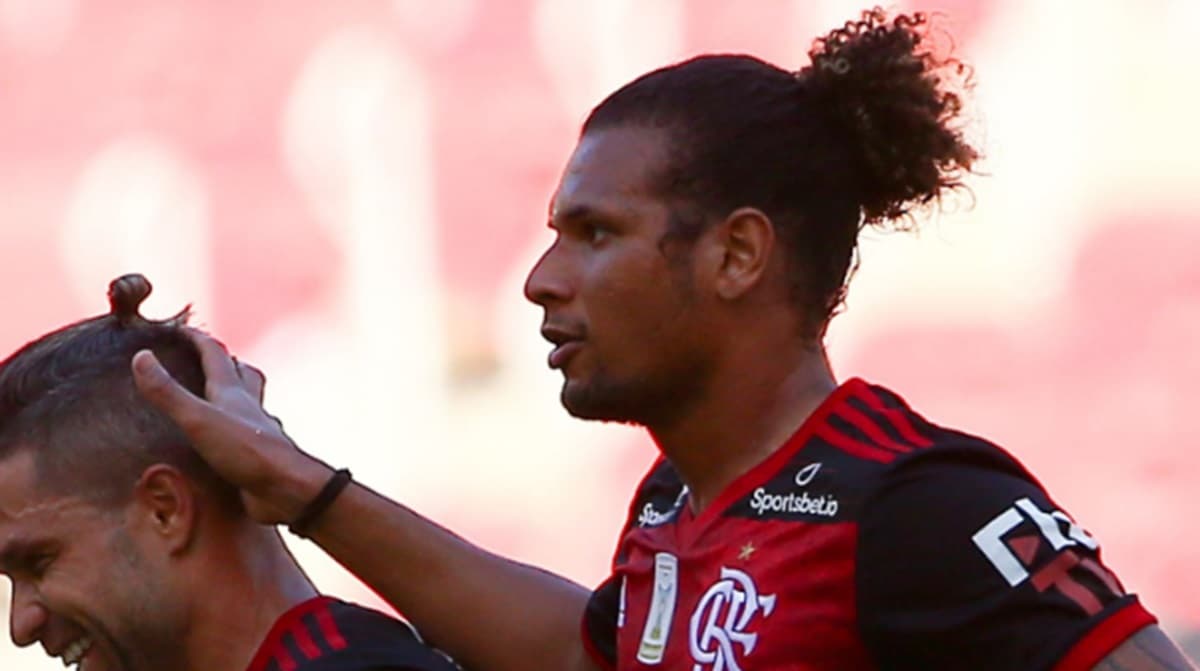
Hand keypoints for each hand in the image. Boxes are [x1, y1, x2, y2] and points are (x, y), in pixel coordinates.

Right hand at [132, 329, 329, 524]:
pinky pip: (244, 432)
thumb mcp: (199, 420)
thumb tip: (142, 356)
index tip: (178, 329)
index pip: (215, 354)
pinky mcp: (256, 454)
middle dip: (222, 360)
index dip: (197, 338)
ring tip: (214, 392)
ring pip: (247, 400)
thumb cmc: (247, 451)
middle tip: (203, 356)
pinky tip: (224, 437)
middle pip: (239, 373)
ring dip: (233, 391)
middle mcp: (247, 406)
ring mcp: (255, 430)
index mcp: (232, 391)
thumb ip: (169, 393)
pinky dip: (233, 426)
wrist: (286, 489)